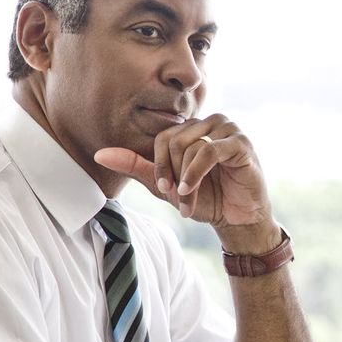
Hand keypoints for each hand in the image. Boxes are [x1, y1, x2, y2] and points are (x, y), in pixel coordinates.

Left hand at [94, 114, 279, 251]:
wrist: (238, 219)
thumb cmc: (208, 199)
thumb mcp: (165, 185)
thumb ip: (136, 167)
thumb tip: (99, 154)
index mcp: (194, 128)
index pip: (163, 137)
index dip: (158, 165)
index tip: (163, 189)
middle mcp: (211, 123)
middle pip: (174, 140)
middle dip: (172, 175)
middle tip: (179, 198)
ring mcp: (228, 130)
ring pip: (190, 145)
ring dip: (184, 179)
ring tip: (188, 199)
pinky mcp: (241, 143)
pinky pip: (209, 151)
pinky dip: (195, 174)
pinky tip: (191, 190)